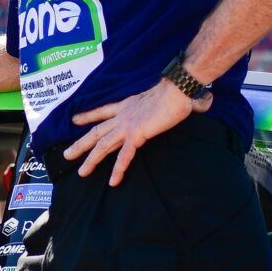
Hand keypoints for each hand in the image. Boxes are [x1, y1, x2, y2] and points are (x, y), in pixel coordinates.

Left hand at [65, 80, 209, 185]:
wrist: (178, 88)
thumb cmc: (178, 90)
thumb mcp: (170, 97)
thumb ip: (181, 103)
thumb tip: (204, 101)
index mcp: (127, 105)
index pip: (102, 111)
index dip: (87, 116)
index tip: (74, 120)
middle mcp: (123, 115)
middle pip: (96, 131)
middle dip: (80, 144)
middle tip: (66, 154)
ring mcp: (128, 125)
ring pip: (103, 145)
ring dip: (91, 160)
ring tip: (81, 173)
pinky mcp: (137, 134)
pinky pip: (124, 156)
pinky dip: (118, 169)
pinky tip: (113, 182)